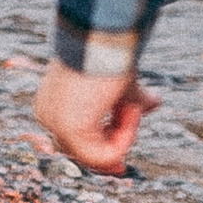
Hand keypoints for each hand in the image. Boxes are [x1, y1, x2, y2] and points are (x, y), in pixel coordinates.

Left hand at [34, 59, 159, 174]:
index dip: (101, 152)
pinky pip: (104, 155)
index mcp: (54, 105)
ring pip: (98, 155)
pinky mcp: (69, 129)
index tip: (121, 165)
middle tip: (126, 162)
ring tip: (132, 106)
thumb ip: (132, 99)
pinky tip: (131, 111)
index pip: (76, 141)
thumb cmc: (109, 53)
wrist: (103, 36)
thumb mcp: (121, 84)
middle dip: (114, 149)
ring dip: (125, 133)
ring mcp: (55, 124)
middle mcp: (47, 116)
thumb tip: (156, 103)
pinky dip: (124, 138)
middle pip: (86, 152)